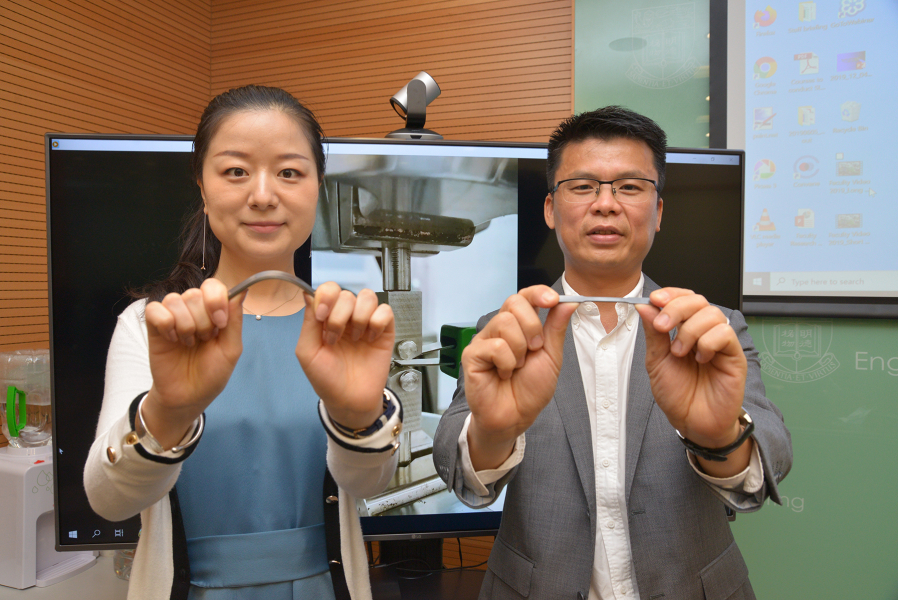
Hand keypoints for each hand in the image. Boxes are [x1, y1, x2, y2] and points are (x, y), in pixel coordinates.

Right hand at [143, 278, 244, 447]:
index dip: (216, 300)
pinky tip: (172, 339)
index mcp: (214, 312)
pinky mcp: (154, 326)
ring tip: (188, 343)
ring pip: (175, 299)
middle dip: (203, 320)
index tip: (220, 323)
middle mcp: (193, 310)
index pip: (214, 286)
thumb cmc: (211, 374)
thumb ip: (235, 320)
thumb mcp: (231, 349)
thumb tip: (243, 290)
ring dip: (185, 325)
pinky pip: (155, 309)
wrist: (188, 397)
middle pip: (195, 294)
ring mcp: (173, 316)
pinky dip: (165, 323)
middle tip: (203, 340)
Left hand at [295, 283, 394, 429]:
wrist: (349, 400)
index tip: (321, 315)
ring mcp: (366, 322)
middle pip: (346, 293)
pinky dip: (377, 323)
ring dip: (360, 317)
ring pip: (368, 297)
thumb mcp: (307, 352)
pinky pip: (385, 311)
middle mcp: (346, 317)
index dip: (326, 297)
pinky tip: (370, 339)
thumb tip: (308, 294)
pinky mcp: (384, 331)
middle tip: (336, 338)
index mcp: (326, 318)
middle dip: (339, 315)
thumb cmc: (326, 379)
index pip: (328, 290)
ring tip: (356, 338)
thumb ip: (308, 322)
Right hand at [462, 286, 577, 469]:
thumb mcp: (551, 356)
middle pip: (514, 303)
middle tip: (534, 350)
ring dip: (520, 349)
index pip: (524, 296)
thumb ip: (556, 328)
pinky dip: (507, 363)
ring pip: (504, 322)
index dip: (537, 293)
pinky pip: (495, 346)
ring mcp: (484, 340)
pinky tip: (504, 374)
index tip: (552, 300)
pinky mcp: (472, 355)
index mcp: (518, 326)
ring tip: (517, 366)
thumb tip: (568, 302)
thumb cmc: (530, 389)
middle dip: (532, 327)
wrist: (516, 417)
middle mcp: (499, 329)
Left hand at [634, 288, 747, 453]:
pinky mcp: (734, 356)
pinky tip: (700, 359)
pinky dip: (708, 342)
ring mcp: (720, 343)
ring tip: (680, 352)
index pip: (683, 299)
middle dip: (676, 308)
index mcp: (684, 331)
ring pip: (712, 314)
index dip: (670, 294)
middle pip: (698, 300)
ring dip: (690, 330)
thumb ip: (653, 334)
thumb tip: (645, 306)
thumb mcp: (656, 361)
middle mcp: (704, 333)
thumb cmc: (677, 395)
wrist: (692, 423)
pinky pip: (725, 334)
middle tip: (662, 326)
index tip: (654, 299)